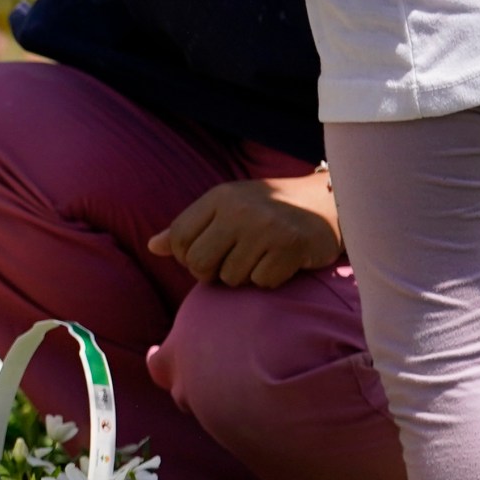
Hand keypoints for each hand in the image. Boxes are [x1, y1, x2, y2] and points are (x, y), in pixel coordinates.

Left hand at [148, 174, 341, 288]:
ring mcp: (265, 227)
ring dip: (244, 276)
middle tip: (231, 264)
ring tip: (260, 257)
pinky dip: (269, 279)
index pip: (180, 237)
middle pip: (199, 263)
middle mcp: (239, 209)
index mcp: (220, 197)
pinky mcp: (289, 246)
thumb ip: (189, 227)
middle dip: (211, 273)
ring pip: (231, 278)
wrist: (327, 203)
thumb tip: (152, 247)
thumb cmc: (269, 210)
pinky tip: (280, 262)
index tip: (206, 257)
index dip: (186, 257)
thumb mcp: (227, 209)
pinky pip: (261, 282)